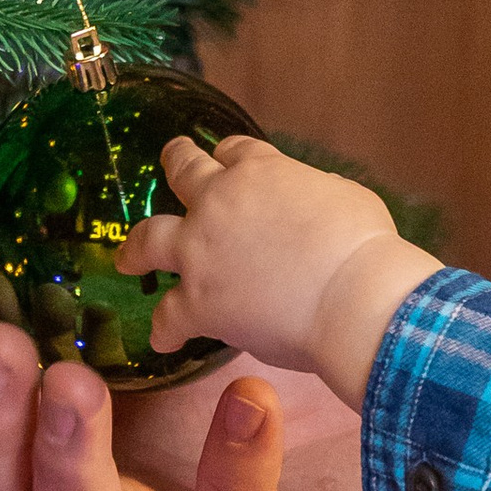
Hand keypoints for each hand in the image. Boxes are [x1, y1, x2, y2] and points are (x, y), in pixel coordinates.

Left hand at [121, 134, 435, 402]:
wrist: (353, 296)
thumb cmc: (364, 246)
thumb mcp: (345, 196)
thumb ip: (316, 195)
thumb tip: (311, 206)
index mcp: (260, 170)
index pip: (235, 152)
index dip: (232, 158)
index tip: (231, 163)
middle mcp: (220, 201)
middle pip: (185, 172)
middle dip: (176, 165)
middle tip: (171, 163)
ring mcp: (201, 251)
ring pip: (150, 238)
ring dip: (135, 246)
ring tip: (126, 257)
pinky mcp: (198, 302)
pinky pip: (168, 316)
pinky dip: (165, 328)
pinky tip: (162, 338)